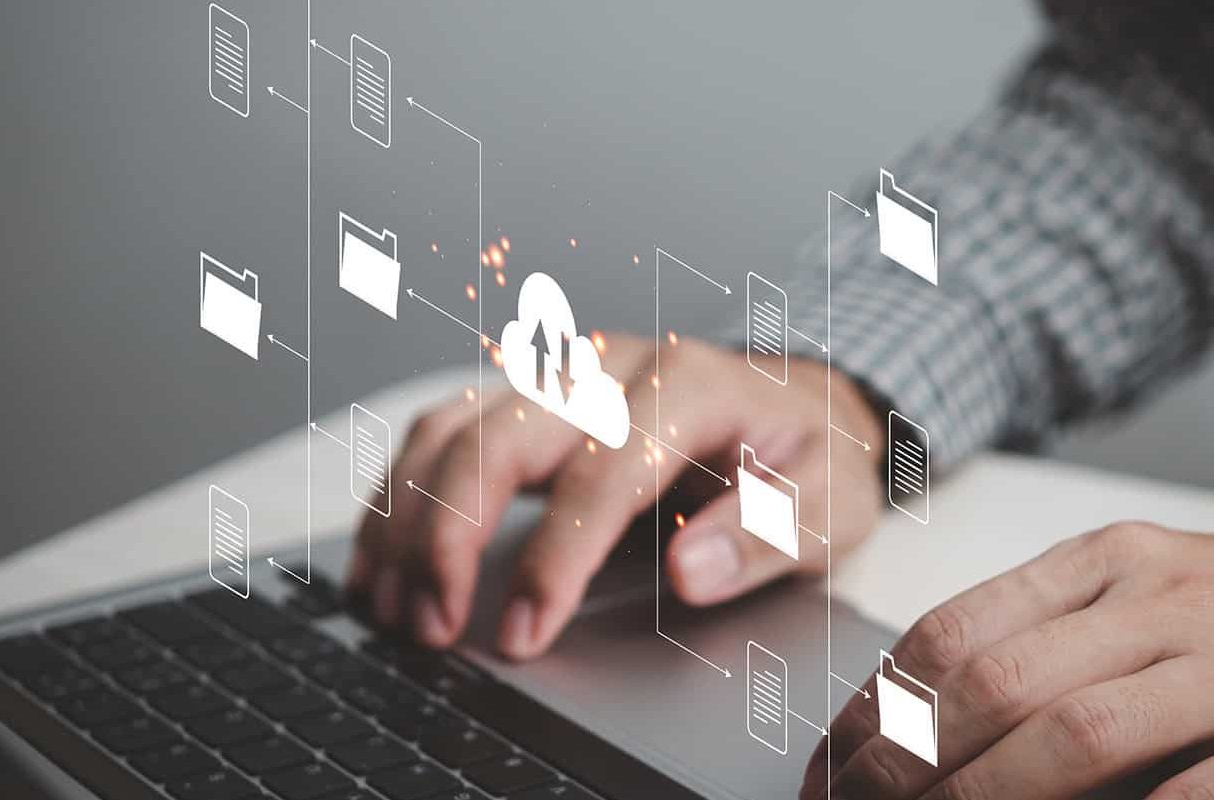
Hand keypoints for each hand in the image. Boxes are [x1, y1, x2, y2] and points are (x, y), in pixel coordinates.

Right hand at [343, 333, 885, 659]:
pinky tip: (381, 562)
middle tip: (433, 627)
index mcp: (694, 385)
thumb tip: (694, 569)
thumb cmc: (808, 458)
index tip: (523, 633)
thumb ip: (771, 533)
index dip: (555, 557)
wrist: (799, 404)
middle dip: (450, 534)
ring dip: (408, 518)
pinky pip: (441, 431)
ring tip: (394, 608)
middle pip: (502, 432)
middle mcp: (614, 366)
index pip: (603, 468)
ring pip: (454, 425)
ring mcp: (563, 374)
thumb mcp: (831, 500)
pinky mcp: (529, 397)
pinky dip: (399, 495)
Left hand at [811, 522, 1213, 799]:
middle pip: (998, 683)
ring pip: (1076, 736)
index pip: (960, 629)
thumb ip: (1054, 634)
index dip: (878, 708)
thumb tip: (922, 720)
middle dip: (908, 764)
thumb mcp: (1156, 590)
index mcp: (1116, 559)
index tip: (836, 764)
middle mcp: (1168, 602)